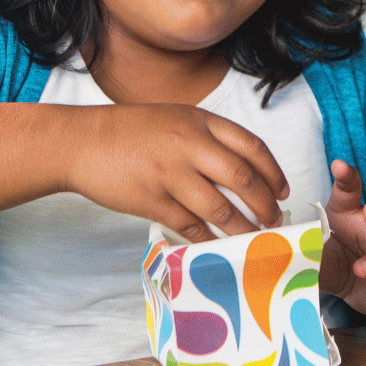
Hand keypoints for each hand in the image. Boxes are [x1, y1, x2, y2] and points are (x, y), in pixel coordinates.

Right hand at [64, 103, 288, 241]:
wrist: (82, 142)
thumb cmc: (131, 131)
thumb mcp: (176, 119)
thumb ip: (208, 138)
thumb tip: (244, 172)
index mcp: (200, 121)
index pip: (253, 147)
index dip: (274, 173)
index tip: (283, 191)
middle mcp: (190, 145)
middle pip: (244, 180)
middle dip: (266, 206)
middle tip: (273, 221)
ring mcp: (171, 174)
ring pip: (221, 210)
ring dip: (243, 230)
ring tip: (253, 240)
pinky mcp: (153, 202)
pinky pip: (191, 227)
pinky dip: (208, 240)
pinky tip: (217, 246)